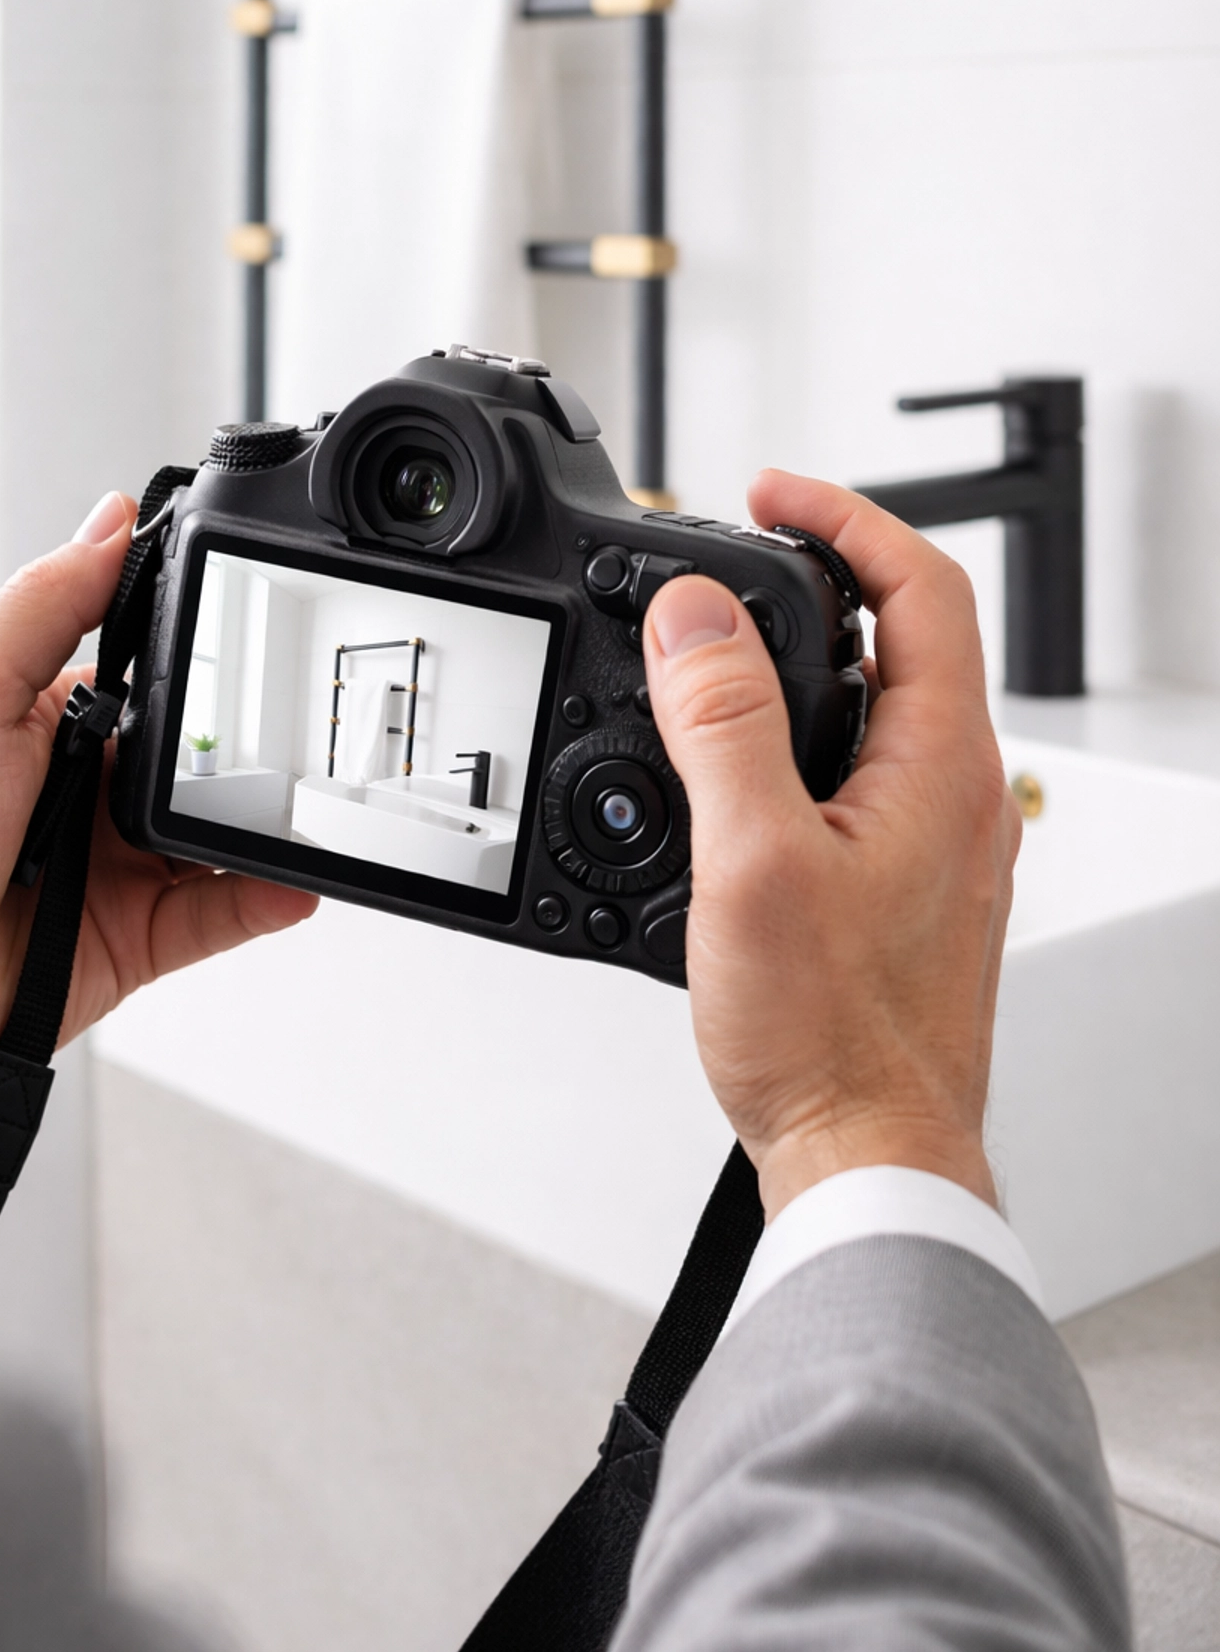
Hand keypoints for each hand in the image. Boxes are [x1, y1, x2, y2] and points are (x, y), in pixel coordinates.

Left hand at [0, 493, 316, 1137]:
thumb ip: (46, 603)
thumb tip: (112, 518)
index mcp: (49, 717)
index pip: (154, 673)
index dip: (203, 661)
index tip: (257, 643)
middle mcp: (87, 789)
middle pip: (203, 757)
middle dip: (248, 750)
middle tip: (286, 740)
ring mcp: (114, 867)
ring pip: (220, 835)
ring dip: (264, 824)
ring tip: (305, 810)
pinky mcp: (134, 940)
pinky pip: (220, 913)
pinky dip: (263, 896)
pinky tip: (292, 879)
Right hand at [643, 474, 1019, 1221]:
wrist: (869, 1157)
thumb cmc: (834, 1039)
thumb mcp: (755, 864)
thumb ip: (723, 729)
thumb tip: (696, 617)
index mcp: (945, 766)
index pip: (922, 587)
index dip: (845, 519)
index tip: (770, 493)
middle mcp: (956, 795)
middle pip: (900, 638)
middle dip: (809, 581)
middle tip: (721, 568)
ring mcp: (934, 844)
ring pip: (870, 712)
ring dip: (791, 667)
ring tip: (702, 663)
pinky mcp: (900, 888)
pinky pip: (852, 777)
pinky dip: (790, 743)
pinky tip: (726, 780)